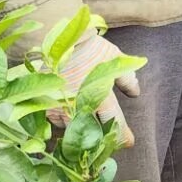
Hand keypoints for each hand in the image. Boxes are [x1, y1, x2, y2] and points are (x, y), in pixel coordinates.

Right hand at [49, 32, 137, 148]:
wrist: (58, 40)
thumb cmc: (90, 48)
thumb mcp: (114, 60)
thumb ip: (127, 79)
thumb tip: (135, 93)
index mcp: (99, 97)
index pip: (114, 124)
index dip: (123, 136)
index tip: (129, 142)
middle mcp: (80, 107)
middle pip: (94, 134)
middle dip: (103, 140)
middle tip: (109, 140)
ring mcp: (61, 108)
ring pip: (74, 131)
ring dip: (83, 134)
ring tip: (90, 134)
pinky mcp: (47, 107)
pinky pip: (58, 124)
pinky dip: (67, 125)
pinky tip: (72, 122)